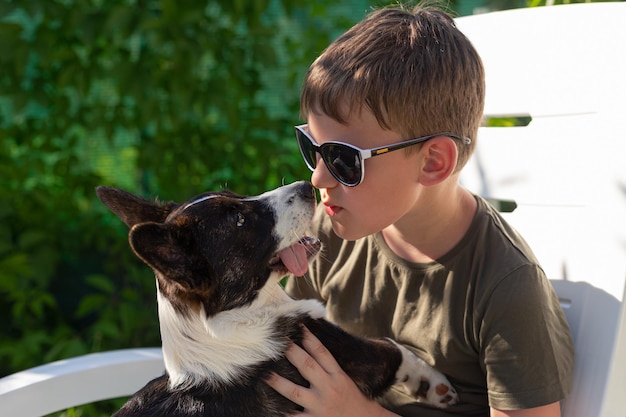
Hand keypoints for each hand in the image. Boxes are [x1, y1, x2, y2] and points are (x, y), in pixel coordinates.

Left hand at [265, 326, 399, 416]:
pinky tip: (268, 407)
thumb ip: (329, 366)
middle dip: (291, 352)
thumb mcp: (344, 379)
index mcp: (337, 375)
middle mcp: (329, 388)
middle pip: (307, 366)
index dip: (309, 338)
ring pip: (295, 391)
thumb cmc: (353, 399)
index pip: (321, 352)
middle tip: (277, 341)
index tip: (298, 326)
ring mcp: (320, 406)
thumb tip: (311, 346)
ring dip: (278, 382)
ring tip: (265, 374)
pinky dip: (282, 413)